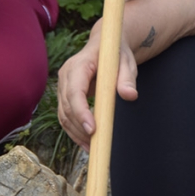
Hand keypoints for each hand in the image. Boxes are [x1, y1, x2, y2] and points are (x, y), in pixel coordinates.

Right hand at [56, 23, 138, 150]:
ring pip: (64, 114)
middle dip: (79, 127)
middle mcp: (66, 75)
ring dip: (76, 133)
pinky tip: (87, 142)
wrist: (107, 46)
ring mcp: (64, 85)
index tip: (92, 129)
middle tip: (96, 145)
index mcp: (80, 64)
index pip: (75, 91)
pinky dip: (74, 130)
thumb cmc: (117, 53)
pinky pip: (66, 116)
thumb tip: (130, 96)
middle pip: (67, 106)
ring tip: (92, 148)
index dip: (81, 111)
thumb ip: (128, 78)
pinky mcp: (66, 94)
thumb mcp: (127, 62)